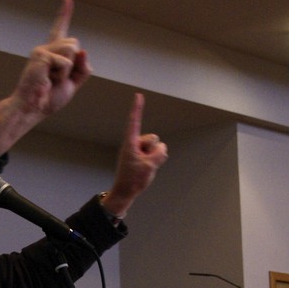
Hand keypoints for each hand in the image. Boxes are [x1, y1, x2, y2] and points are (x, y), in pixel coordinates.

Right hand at [11, 0, 90, 116]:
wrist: (34, 107)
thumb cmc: (49, 98)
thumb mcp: (73, 83)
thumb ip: (82, 68)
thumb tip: (84, 51)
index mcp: (54, 54)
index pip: (60, 30)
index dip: (64, 15)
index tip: (68, 0)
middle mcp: (47, 48)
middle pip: (75, 43)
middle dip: (74, 63)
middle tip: (58, 78)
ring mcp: (43, 50)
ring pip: (73, 48)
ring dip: (68, 69)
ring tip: (53, 79)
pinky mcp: (41, 55)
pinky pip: (65, 62)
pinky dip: (62, 74)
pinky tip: (48, 80)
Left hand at [102, 93, 167, 218]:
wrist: (126, 192)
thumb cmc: (133, 179)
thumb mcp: (149, 166)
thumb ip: (159, 153)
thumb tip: (162, 148)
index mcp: (131, 143)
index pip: (135, 122)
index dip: (137, 108)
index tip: (138, 95)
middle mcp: (135, 143)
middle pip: (153, 139)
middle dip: (153, 150)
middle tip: (143, 165)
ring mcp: (139, 150)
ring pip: (157, 147)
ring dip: (154, 157)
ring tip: (143, 168)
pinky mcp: (143, 156)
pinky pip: (157, 153)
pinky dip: (155, 161)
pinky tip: (146, 169)